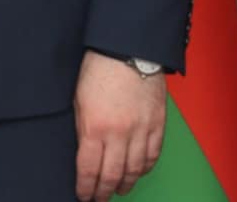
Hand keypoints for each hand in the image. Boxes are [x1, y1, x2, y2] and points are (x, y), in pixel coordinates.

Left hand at [74, 51, 165, 199]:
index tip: (83, 196)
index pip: (89, 169)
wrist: (128, 49)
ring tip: (118, 190)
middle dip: (104, 192)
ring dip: (125, 184)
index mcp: (95, 127)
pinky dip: (144, 169)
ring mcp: (141, 130)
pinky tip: (137, 173)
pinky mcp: (157, 125)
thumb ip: (83, 128)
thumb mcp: (78, 99)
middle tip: (99, 200)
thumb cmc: (97, 69)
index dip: (86, 187)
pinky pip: (152, 156)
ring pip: (135, 169)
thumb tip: (84, 152)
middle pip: (113, 175)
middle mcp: (120, 134)